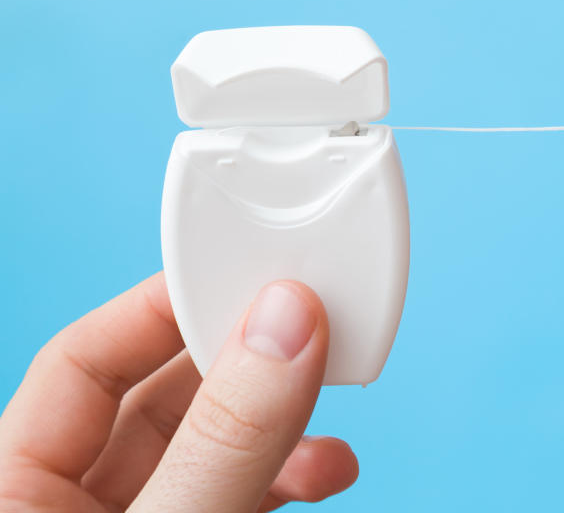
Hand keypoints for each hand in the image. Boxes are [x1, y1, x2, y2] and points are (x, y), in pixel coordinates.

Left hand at [0, 274, 358, 511]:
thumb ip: (222, 442)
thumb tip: (283, 324)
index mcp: (18, 487)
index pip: (83, 361)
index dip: (162, 307)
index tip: (240, 273)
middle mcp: (75, 503)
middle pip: (165, 395)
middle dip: (244, 362)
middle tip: (304, 326)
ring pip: (215, 446)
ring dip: (284, 424)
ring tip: (332, 425)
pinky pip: (243, 490)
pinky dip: (291, 474)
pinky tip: (326, 468)